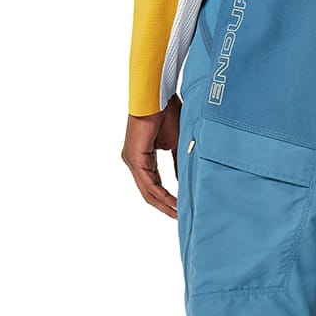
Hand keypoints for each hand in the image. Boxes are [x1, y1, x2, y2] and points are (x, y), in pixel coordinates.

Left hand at [121, 94, 182, 218]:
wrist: (158, 98)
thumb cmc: (167, 113)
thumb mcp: (176, 144)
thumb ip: (178, 163)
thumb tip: (183, 181)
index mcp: (142, 157)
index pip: (153, 185)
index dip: (167, 199)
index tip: (181, 208)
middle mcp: (133, 161)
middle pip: (148, 192)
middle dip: (165, 206)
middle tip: (180, 218)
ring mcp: (131, 160)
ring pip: (147, 191)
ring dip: (164, 204)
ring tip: (178, 214)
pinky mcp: (134, 158)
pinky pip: (148, 183)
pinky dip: (161, 195)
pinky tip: (173, 203)